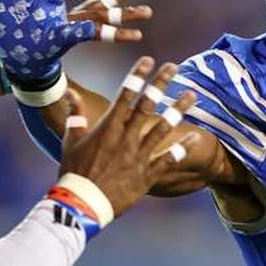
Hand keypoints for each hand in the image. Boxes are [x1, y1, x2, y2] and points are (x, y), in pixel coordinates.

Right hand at [59, 56, 197, 216]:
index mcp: (107, 128)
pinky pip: (169, 159)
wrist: (82, 205)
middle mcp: (126, 138)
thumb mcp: (70, 143)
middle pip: (147, 105)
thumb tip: (70, 94)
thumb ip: (74, 117)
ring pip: (163, 128)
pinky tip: (196, 136)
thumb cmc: (73, 174)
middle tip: (173, 66)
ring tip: (193, 95)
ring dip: (178, 109)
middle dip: (161, 83)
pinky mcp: (147, 175)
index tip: (148, 60)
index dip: (137, 76)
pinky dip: (183, 148)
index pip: (125, 95)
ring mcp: (138, 156)